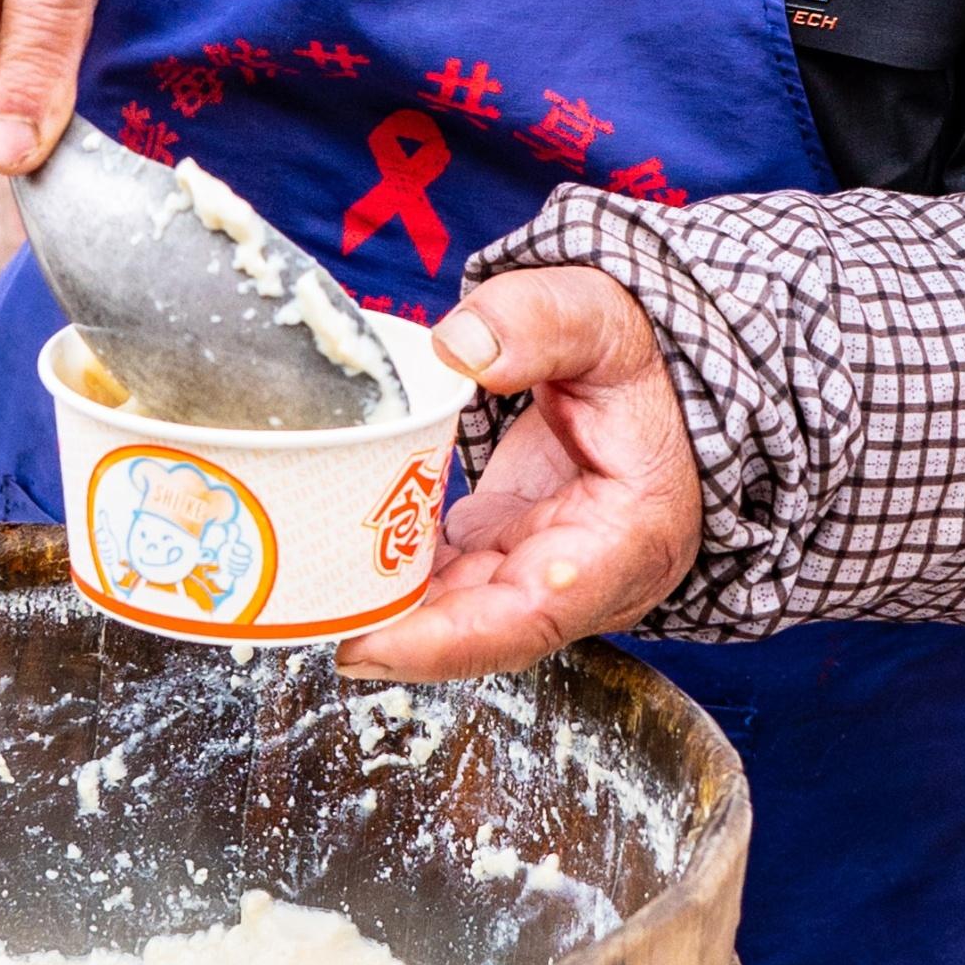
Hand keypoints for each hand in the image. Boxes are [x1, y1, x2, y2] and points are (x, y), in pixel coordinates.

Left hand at [338, 265, 700, 679]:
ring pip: (460, 613)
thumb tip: (459, 348)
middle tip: (304, 624)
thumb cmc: (640, 356)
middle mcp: (588, 576)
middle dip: (395, 638)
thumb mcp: (602, 319)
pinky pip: (450, 584)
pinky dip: (395, 578)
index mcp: (627, 538)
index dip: (448, 643)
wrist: (661, 372)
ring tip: (304, 598)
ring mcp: (545, 569)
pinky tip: (335, 561)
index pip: (534, 616)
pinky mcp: (511, 552)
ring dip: (387, 611)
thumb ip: (540, 323)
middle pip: (483, 630)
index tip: (367, 645)